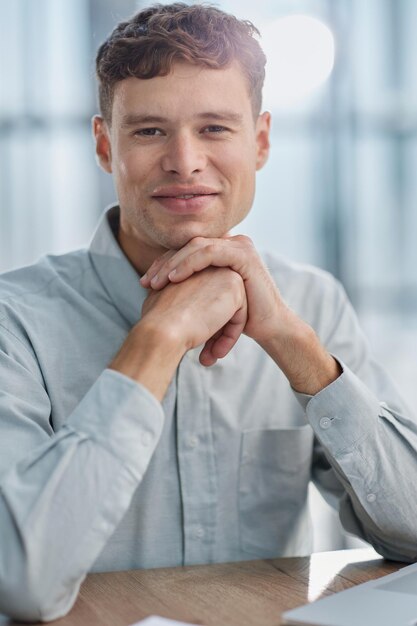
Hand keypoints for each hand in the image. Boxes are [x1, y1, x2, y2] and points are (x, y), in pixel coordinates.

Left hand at [140, 236, 340, 393]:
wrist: (269, 327)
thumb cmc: (239, 318)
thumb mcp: (211, 300)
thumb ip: (191, 289)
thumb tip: (155, 292)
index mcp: (222, 250)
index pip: (186, 250)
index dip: (163, 264)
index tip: (145, 283)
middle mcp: (230, 242)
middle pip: (187, 246)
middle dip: (163, 264)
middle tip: (145, 282)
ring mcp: (239, 246)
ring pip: (196, 247)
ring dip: (172, 264)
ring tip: (156, 282)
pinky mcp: (243, 255)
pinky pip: (210, 253)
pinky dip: (189, 264)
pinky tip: (174, 278)